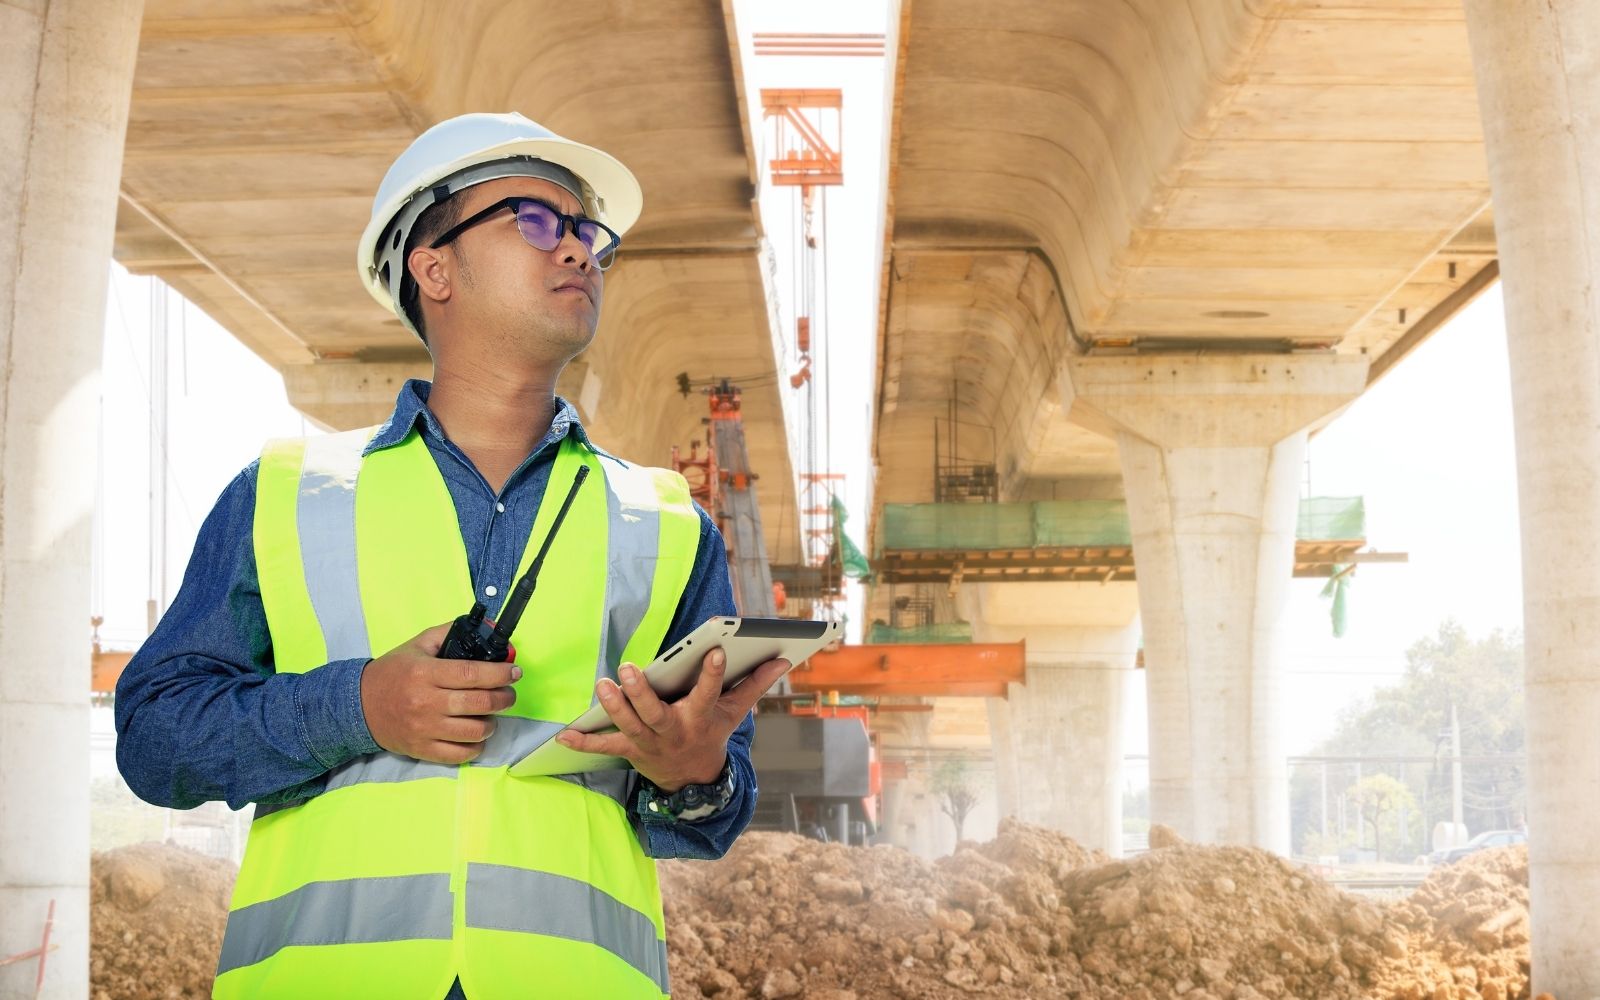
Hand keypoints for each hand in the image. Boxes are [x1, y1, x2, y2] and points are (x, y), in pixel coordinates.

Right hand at [360, 622, 519, 764]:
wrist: (359, 706)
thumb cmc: (393, 673)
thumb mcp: (418, 645)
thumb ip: (450, 633)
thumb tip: (486, 628)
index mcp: (425, 673)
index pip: (471, 673)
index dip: (499, 673)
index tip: (514, 672)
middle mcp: (426, 702)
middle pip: (480, 703)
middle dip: (504, 698)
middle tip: (509, 693)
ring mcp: (425, 729)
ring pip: (475, 731)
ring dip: (492, 722)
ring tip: (490, 714)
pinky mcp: (423, 750)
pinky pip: (461, 754)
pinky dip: (477, 745)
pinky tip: (477, 734)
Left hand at [556, 647, 790, 792]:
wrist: (694, 780)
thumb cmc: (712, 733)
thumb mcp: (735, 711)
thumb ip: (756, 683)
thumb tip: (784, 659)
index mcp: (700, 717)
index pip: (708, 692)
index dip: (712, 674)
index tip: (716, 651)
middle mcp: (673, 731)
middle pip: (655, 713)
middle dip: (641, 692)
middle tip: (629, 669)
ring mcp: (649, 742)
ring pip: (629, 725)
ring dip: (613, 707)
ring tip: (602, 685)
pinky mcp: (630, 750)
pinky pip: (605, 746)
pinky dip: (584, 741)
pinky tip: (563, 735)